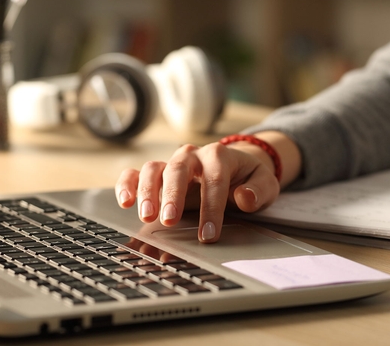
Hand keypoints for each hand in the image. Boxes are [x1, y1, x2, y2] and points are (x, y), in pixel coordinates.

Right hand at [114, 141, 281, 242]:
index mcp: (219, 156)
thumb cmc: (248, 178)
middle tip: (170, 221)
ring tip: (147, 216)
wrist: (236, 167)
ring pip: (153, 169)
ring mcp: (172, 163)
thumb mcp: (264, 183)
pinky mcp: (157, 173)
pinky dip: (127, 184)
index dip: (211, 208)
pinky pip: (136, 173)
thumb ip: (259, 190)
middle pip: (178, 169)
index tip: (209, 233)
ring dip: (148, 192)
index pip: (214, 180)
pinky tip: (125, 202)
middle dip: (173, 195)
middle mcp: (192, 155)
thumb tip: (244, 198)